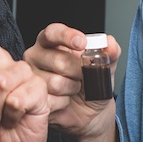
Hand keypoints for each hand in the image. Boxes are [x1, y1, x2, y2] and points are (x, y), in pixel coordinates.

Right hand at [24, 24, 120, 141]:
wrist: (90, 109)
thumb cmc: (92, 80)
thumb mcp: (106, 64)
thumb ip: (110, 51)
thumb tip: (110, 43)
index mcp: (51, 40)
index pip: (53, 32)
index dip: (67, 36)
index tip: (82, 43)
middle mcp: (37, 55)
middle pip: (59, 61)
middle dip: (79, 72)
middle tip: (82, 76)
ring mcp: (32, 76)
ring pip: (55, 83)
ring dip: (72, 89)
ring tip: (73, 88)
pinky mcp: (32, 96)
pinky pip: (50, 100)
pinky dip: (64, 102)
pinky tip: (65, 100)